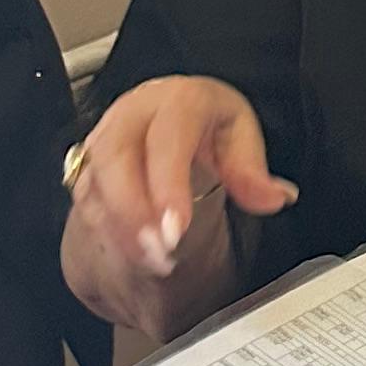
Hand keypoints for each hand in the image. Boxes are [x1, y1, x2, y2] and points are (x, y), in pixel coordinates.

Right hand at [61, 73, 298, 338]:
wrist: (171, 120)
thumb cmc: (209, 128)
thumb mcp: (240, 139)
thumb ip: (252, 171)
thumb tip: (275, 197)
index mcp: (179, 100)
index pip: (168, 134)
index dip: (168, 182)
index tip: (177, 227)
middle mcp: (133, 113)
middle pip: (116, 156)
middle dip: (132, 212)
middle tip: (158, 254)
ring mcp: (105, 139)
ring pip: (96, 181)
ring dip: (120, 229)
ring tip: (151, 264)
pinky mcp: (90, 168)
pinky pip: (89, 202)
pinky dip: (111, 234)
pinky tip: (135, 257)